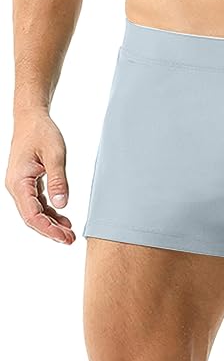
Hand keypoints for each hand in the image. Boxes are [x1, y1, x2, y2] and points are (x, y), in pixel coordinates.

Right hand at [5, 110, 75, 243]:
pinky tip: (63, 218)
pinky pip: (38, 203)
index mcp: (19, 182)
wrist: (31, 119)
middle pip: (32, 218)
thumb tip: (62, 204)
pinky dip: (50, 212)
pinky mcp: (29, 183)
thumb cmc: (41, 133)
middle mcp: (17, 187)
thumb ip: (58, 180)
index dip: (48, 229)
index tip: (64, 237)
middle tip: (70, 240)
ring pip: (35, 212)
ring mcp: (22, 186)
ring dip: (51, 223)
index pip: (31, 215)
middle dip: (50, 231)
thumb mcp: (55, 155)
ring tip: (69, 233)